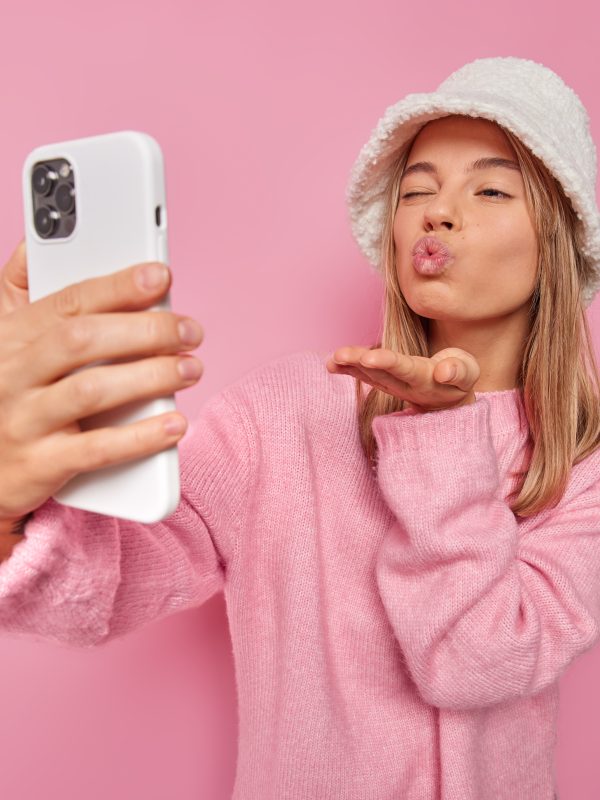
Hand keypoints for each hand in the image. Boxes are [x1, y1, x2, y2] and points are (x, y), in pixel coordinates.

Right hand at [0, 244, 204, 518]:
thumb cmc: (2, 390)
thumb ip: (18, 287)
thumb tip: (36, 239)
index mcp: (12, 336)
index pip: (68, 301)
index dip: (117, 286)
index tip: (160, 276)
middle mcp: (14, 373)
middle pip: (82, 340)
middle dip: (144, 330)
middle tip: (190, 331)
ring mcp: (25, 420)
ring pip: (91, 391)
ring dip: (150, 377)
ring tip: (191, 369)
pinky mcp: (40, 463)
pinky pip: (96, 449)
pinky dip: (140, 437)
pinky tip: (174, 424)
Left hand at [325, 345, 479, 412]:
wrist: (450, 402)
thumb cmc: (461, 380)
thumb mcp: (468, 374)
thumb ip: (459, 371)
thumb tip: (444, 371)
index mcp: (425, 379)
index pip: (404, 368)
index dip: (387, 362)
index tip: (370, 357)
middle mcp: (405, 384)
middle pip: (380, 372)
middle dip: (359, 363)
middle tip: (339, 355)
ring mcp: (393, 386)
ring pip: (370, 375)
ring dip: (350, 366)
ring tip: (332, 359)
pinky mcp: (386, 383)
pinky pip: (365, 375)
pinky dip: (348, 369)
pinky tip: (331, 363)